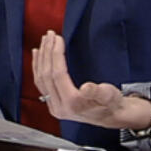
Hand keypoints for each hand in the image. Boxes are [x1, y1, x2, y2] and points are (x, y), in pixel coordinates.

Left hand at [32, 31, 150, 131]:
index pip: (57, 74)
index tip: (57, 38)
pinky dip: (38, 68)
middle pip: (47, 75)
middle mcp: (59, 107)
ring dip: (41, 58)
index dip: (56, 54)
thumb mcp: (109, 95)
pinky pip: (41, 84)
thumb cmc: (111, 103)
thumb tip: (86, 88)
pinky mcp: (53, 103)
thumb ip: (98, 92)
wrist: (112, 115)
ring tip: (43, 42)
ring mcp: (54, 106)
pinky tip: (38, 57)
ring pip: (41, 79)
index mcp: (72, 103)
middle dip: (47, 52)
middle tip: (49, 35)